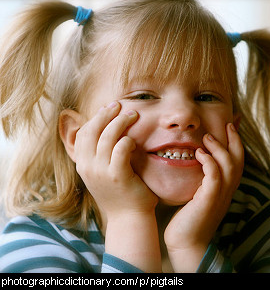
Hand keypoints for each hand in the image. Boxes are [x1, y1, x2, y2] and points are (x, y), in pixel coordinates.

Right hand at [74, 101, 160, 271]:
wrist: (128, 218)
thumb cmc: (118, 193)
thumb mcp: (101, 173)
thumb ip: (98, 155)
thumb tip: (105, 130)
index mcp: (82, 164)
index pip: (83, 133)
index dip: (94, 118)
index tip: (107, 108)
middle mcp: (87, 167)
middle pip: (92, 130)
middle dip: (106, 114)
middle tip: (119, 105)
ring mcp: (101, 172)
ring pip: (107, 136)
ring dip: (120, 122)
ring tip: (133, 115)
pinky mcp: (118, 176)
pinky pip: (121, 149)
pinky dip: (127, 140)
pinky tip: (133, 140)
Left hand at [164, 123, 243, 271]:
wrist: (185, 242)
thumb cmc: (187, 219)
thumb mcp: (197, 196)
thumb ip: (201, 182)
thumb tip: (194, 165)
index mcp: (224, 189)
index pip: (236, 162)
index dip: (236, 144)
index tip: (230, 127)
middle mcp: (226, 191)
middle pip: (238, 160)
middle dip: (234, 140)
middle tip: (227, 124)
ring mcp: (219, 195)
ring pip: (229, 165)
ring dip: (219, 148)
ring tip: (208, 137)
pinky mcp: (208, 199)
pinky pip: (214, 176)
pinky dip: (209, 162)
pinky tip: (199, 153)